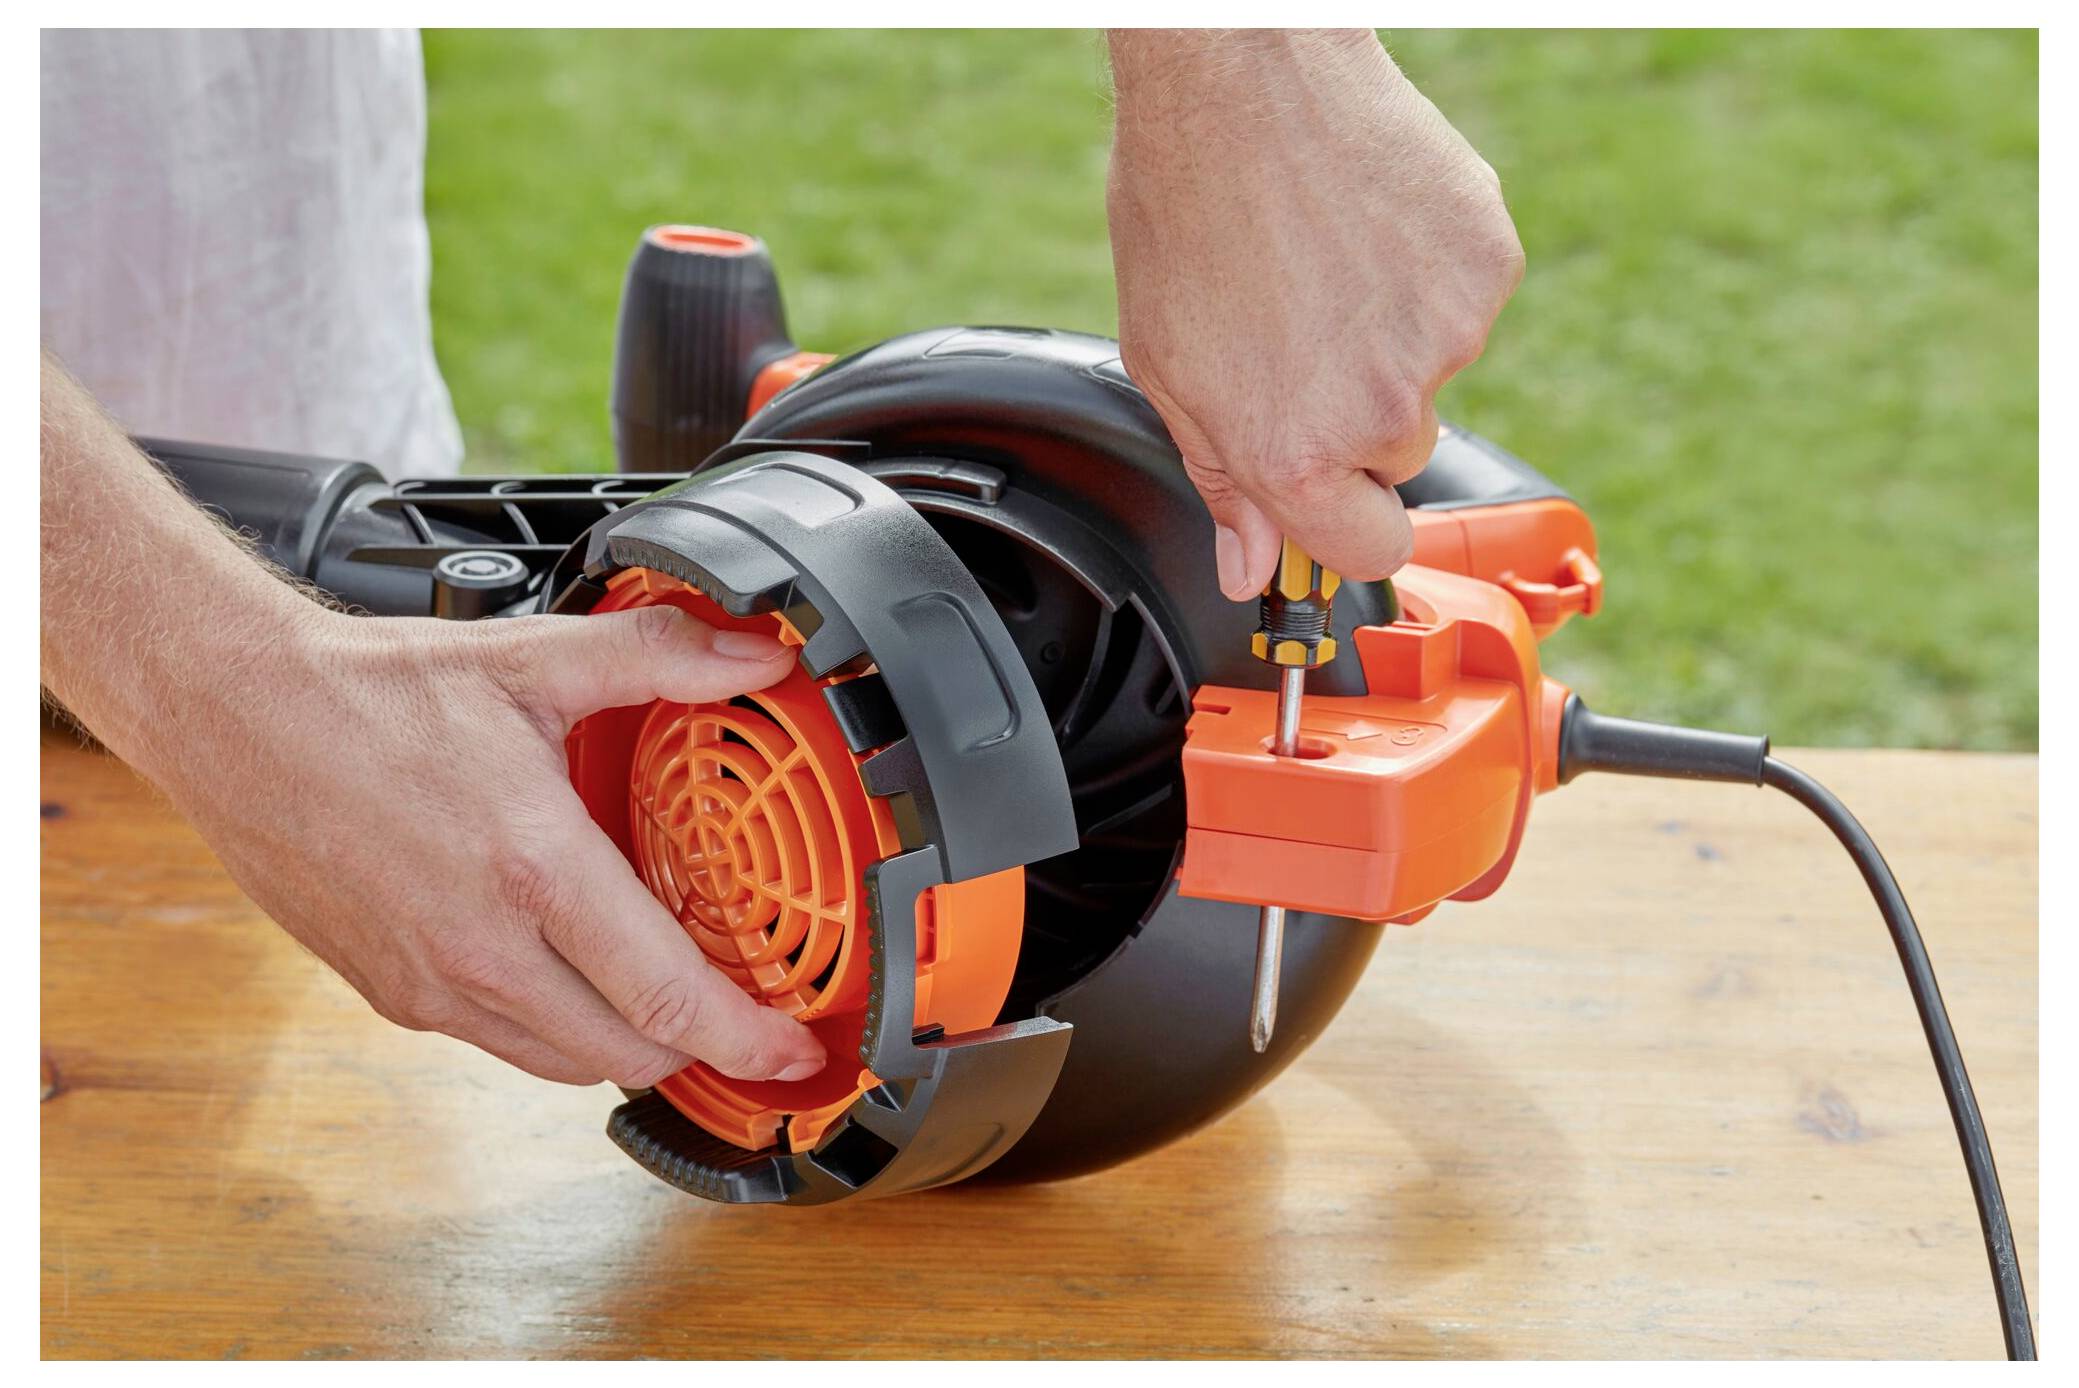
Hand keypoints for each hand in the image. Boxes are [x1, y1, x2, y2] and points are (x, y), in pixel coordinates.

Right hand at [167, 602, 827, 1087]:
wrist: (235, 716)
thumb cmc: (374, 692)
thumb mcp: (532, 658)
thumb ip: (658, 656)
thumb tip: (756, 654)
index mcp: (534, 867)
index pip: (667, 996)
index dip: (747, 1036)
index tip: (795, 1051)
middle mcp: (483, 947)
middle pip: (627, 1053)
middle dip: (701, 1048)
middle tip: (745, 1020)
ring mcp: (431, 983)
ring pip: (563, 1062)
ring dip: (626, 1044)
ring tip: (667, 1000)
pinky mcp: (390, 995)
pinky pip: (500, 1043)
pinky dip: (554, 1029)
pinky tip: (571, 975)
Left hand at [1106, 29, 1524, 596]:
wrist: (1239, 80)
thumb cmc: (1185, 208)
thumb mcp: (1170, 367)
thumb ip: (1222, 480)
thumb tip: (1250, 567)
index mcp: (1296, 453)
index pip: (1367, 553)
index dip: (1345, 523)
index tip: (1331, 495)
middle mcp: (1380, 411)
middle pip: (1396, 458)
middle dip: (1357, 415)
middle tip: (1303, 332)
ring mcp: (1445, 337)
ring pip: (1432, 374)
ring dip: (1391, 335)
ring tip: (1325, 261)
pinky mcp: (1486, 266)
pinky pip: (1466, 301)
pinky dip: (1427, 273)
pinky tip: (1366, 226)